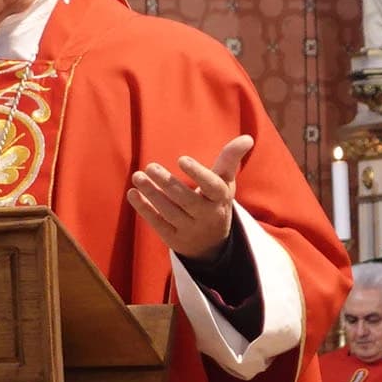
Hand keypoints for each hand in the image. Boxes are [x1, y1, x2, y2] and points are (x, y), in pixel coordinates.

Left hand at [129, 135, 253, 258]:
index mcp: (220, 199)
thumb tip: (247, 137)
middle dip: (167, 183)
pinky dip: (144, 208)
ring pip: (169, 211)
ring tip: (138, 176)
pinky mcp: (174, 239)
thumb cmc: (216, 201)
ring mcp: (190, 229)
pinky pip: (157, 223)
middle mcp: (206, 215)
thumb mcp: (225, 182)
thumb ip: (230, 159)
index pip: (212, 186)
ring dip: (152, 194)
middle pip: (186, 199)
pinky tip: (133, 193)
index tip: (181, 159)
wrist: (212, 244)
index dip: (198, 173)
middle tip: (150, 166)